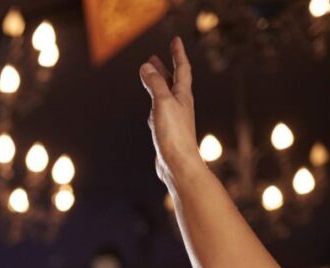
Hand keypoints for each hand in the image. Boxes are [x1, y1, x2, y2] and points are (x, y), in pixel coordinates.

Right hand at [139, 36, 201, 185]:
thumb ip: (155, 83)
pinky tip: (151, 108)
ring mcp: (174, 119)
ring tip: (150, 77)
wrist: (178, 164)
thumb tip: (146, 67)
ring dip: (159, 84)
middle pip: (173, 81)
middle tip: (156, 57)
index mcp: (183, 95)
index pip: (182, 68)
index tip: (175, 40)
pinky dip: (155, 103)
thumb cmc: (174, 134)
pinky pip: (160, 111)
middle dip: (165, 67)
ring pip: (166, 95)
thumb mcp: (162, 103)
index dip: (178, 53)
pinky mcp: (167, 132)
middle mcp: (181, 105)